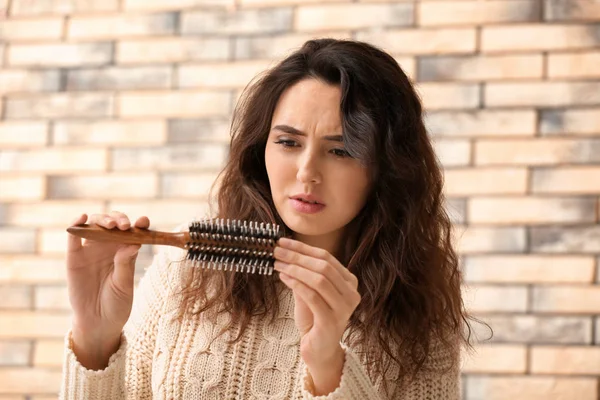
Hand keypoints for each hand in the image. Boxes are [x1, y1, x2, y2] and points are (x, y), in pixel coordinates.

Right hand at [66, 211, 148, 368]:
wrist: (98, 322)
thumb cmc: (116, 304)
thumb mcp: (124, 285)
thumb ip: (126, 264)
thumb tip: (134, 243)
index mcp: (126, 251)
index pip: (133, 232)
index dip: (139, 224)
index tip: (144, 222)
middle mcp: (109, 247)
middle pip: (113, 223)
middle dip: (119, 219)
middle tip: (124, 226)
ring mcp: (91, 250)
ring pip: (95, 225)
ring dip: (102, 219)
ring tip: (110, 225)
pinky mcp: (74, 257)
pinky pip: (74, 237)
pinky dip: (76, 224)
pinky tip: (82, 217)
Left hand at [273, 237, 360, 393]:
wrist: (319, 349)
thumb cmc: (314, 318)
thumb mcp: (310, 291)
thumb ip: (304, 273)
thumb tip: (285, 251)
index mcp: (349, 282)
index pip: (326, 257)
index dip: (303, 248)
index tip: (283, 241)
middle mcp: (351, 293)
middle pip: (323, 266)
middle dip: (297, 256)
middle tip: (277, 250)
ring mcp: (344, 308)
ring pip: (319, 279)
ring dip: (295, 269)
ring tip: (277, 263)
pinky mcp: (332, 321)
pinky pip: (313, 297)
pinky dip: (296, 284)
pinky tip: (283, 278)